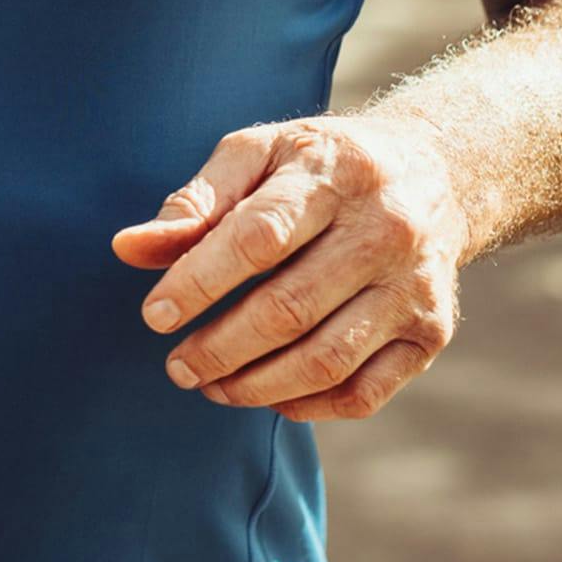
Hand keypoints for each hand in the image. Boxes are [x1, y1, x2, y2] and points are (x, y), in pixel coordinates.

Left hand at [110, 114, 467, 420]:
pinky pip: (365, 391)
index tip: (154, 315)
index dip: (199, 281)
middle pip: (290, 308)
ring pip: (327, 359)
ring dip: (257, 386)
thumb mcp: (257, 154)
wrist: (434, 172)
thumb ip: (195, 202)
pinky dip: (310, 407)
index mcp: (331, 173)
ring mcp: (414, 286)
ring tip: (212, 387)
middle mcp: (383, 229)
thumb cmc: (320, 164)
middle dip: (220, 348)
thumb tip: (127, 249)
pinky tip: (270, 396)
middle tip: (177, 366)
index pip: (257, 238)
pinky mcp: (432, 332)